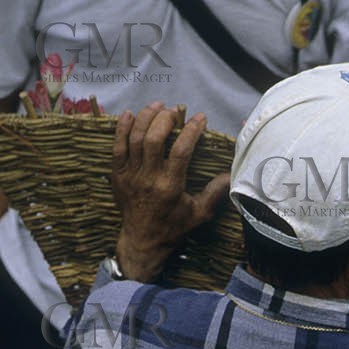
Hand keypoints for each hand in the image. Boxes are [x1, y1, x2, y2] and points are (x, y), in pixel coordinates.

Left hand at [111, 104, 229, 280]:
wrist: (142, 241)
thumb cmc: (173, 227)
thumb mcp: (199, 214)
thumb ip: (214, 193)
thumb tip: (231, 175)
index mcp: (170, 187)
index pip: (181, 151)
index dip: (191, 131)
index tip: (200, 118)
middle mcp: (149, 178)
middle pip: (154, 139)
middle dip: (165, 119)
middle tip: (174, 112)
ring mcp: (131, 175)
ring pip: (136, 137)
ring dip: (146, 117)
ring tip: (157, 106)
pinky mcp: (118, 174)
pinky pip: (117, 145)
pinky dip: (123, 127)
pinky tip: (132, 114)